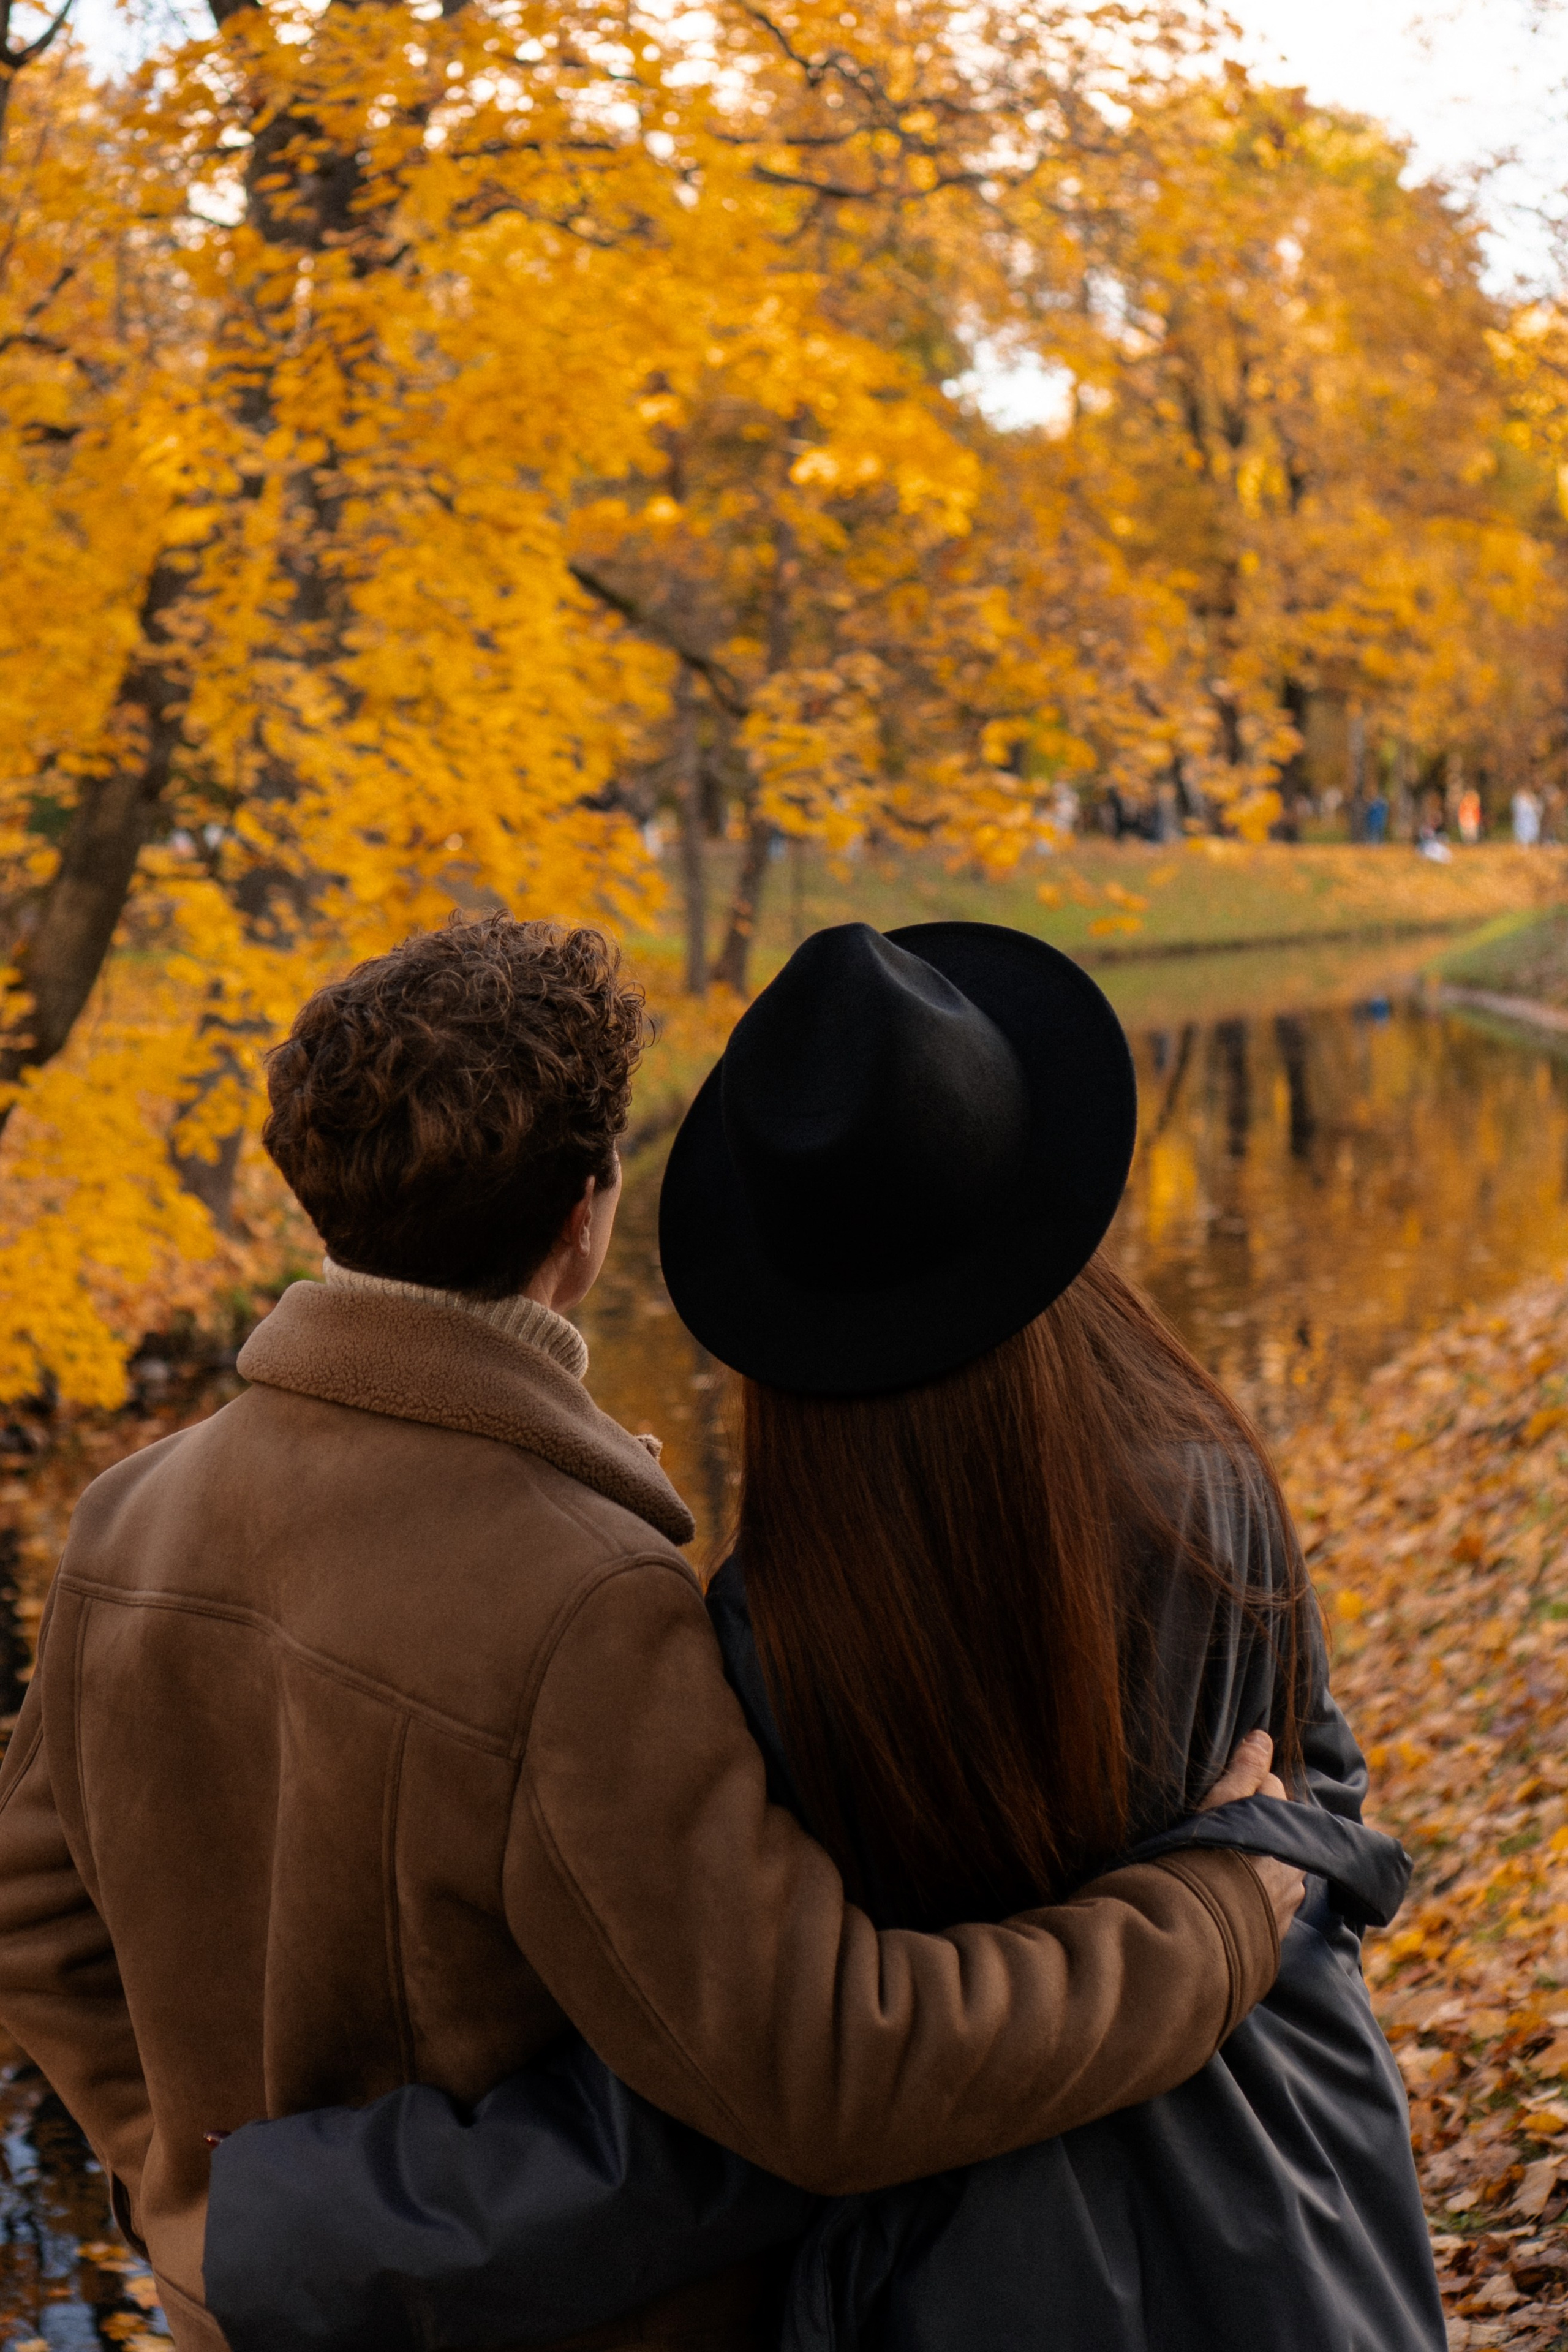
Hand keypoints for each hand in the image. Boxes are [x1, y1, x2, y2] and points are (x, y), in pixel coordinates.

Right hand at [1200, 1729, 1303, 1942]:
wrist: (1197, 1938)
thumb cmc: (1202, 1863)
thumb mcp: (1218, 1807)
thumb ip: (1243, 1772)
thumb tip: (1263, 1737)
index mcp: (1282, 1830)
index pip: (1272, 1789)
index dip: (1245, 1785)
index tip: (1221, 1794)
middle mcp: (1293, 1865)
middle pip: (1277, 1829)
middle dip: (1256, 1826)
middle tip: (1219, 1832)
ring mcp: (1288, 1903)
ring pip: (1277, 1870)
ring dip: (1258, 1866)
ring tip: (1224, 1871)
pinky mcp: (1277, 1934)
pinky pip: (1270, 1905)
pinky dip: (1254, 1899)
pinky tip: (1229, 1901)